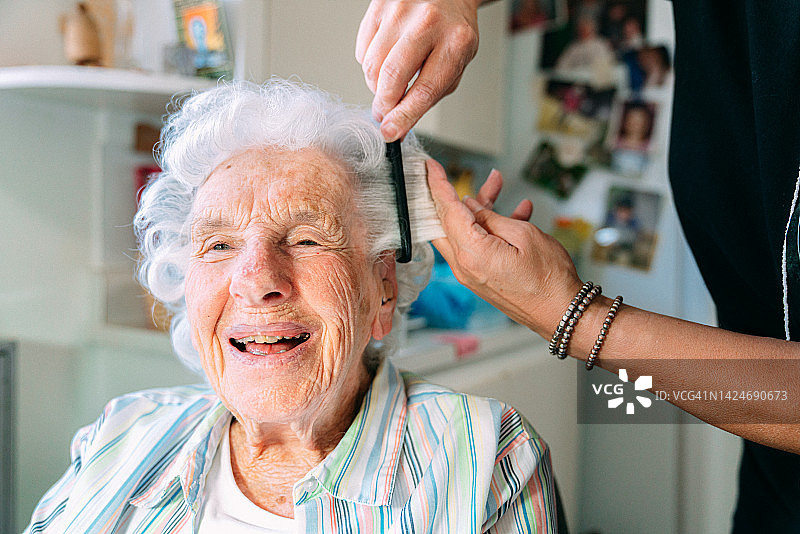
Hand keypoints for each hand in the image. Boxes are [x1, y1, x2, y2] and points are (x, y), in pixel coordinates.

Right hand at [356, 0, 480, 140]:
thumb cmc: (452, 31)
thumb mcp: (455, 64)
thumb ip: (429, 94)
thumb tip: (398, 124)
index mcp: (456, 42)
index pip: (425, 90)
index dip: (404, 117)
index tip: (390, 132)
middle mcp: (428, 22)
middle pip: (392, 76)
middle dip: (384, 105)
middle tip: (384, 115)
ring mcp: (401, 10)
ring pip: (372, 65)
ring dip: (376, 86)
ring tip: (390, 83)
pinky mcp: (380, 5)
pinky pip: (362, 50)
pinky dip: (370, 64)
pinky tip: (386, 58)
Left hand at [426, 159, 581, 334]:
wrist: (562, 313)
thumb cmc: (549, 280)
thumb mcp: (524, 235)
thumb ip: (491, 218)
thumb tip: (469, 206)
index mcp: (472, 253)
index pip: (445, 211)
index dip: (438, 185)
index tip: (430, 168)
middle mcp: (465, 266)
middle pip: (446, 222)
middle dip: (455, 194)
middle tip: (463, 175)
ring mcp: (471, 274)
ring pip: (463, 231)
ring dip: (479, 208)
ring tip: (499, 184)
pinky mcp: (480, 278)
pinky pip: (477, 245)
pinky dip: (489, 228)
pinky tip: (515, 212)